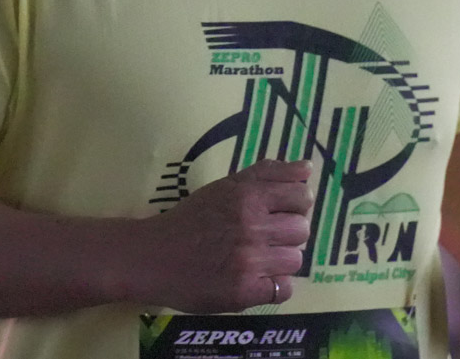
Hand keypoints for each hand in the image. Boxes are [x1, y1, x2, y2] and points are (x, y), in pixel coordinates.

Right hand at [127, 159, 312, 312]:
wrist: (152, 256)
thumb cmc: (191, 219)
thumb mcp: (225, 186)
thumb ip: (266, 174)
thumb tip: (307, 168)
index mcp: (247, 195)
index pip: (302, 195)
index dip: (295, 205)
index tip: (279, 211)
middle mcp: (251, 226)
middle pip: (302, 229)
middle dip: (288, 234)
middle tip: (265, 237)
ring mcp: (249, 261)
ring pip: (296, 260)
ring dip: (280, 261)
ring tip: (257, 259)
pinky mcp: (244, 291)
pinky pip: (284, 289)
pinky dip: (273, 286)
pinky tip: (254, 279)